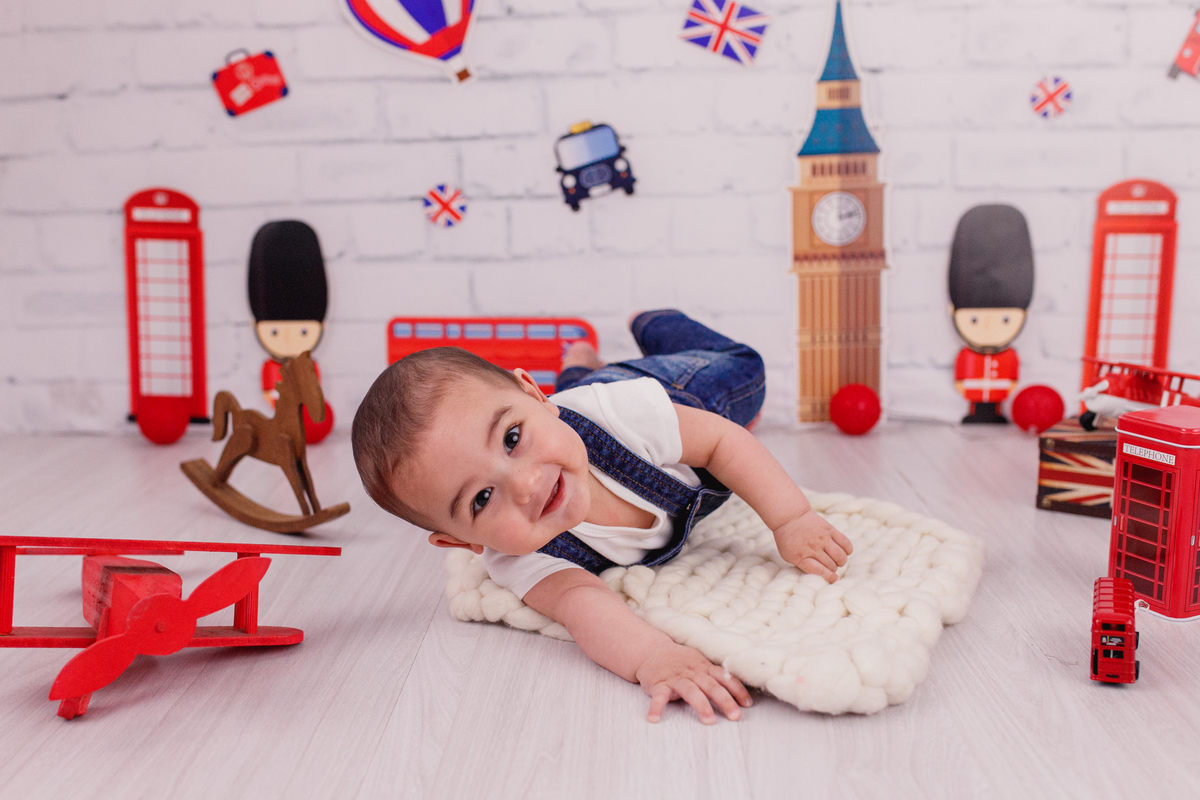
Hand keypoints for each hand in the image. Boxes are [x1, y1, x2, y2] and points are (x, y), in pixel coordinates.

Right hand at [634, 642, 751, 723]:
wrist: (651, 650)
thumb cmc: (679, 660)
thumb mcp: (699, 662)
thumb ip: (714, 674)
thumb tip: (737, 690)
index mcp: (704, 667)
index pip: (724, 677)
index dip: (737, 690)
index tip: (747, 704)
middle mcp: (692, 672)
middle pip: (711, 686)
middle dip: (725, 701)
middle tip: (735, 716)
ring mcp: (675, 678)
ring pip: (691, 691)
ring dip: (701, 705)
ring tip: (709, 721)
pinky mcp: (658, 684)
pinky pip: (658, 696)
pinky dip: (656, 707)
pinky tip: (654, 719)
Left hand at [773, 509, 852, 582]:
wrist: (790, 516)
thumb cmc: (788, 539)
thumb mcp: (788, 555)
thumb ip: (802, 565)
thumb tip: (820, 575)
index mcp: (800, 557)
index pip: (819, 571)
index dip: (829, 577)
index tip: (834, 579)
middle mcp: (812, 548)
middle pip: (831, 565)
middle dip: (833, 569)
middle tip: (831, 566)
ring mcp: (822, 538)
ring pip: (840, 556)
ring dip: (841, 561)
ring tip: (838, 560)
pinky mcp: (829, 529)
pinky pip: (845, 542)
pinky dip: (848, 550)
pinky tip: (844, 551)